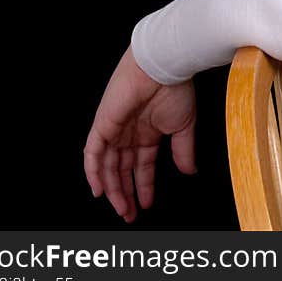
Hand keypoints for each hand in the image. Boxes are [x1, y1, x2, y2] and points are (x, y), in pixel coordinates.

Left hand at [83, 44, 196, 222]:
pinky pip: (92, 153)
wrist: (163, 67)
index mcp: (149, 132)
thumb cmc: (175, 89)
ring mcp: (115, 129)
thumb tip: (189, 171)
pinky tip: (99, 190)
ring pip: (107, 166)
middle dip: (125, 193)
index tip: (146, 204)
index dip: (144, 185)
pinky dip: (93, 172)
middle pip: (122, 169)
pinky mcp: (103, 124)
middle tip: (129, 213)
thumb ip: (183, 150)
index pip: (142, 165)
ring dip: (112, 188)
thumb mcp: (184, 126)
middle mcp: (130, 133)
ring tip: (119, 207)